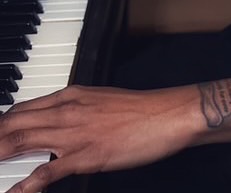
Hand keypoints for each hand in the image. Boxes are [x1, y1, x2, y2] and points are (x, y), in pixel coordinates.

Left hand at [0, 84, 200, 192]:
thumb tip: (61, 119)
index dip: (2, 124)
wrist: (166, 114)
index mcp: (71, 95)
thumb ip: (78, 108)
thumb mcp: (103, 99)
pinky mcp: (84, 156)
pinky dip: (24, 186)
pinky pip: (45, 173)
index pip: (23, 108)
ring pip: (21, 140)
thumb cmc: (140, 109)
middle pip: (15, 123)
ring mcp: (74, 133)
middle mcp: (67, 110)